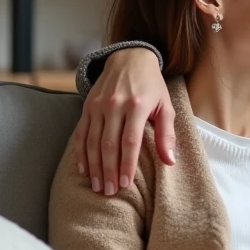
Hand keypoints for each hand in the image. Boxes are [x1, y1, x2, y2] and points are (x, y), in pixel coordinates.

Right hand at [73, 48, 174, 194]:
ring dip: (94, 166)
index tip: (126, 184)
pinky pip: (81, 133)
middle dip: (108, 171)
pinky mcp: (87, 106)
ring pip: (93, 141)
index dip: (127, 165)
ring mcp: (98, 105)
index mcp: (136, 105)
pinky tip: (82, 169)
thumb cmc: (152, 86)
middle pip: (108, 145)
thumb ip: (167, 134)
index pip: (129, 142)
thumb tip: (169, 161)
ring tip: (97, 186)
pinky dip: (80, 152)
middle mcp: (114, 105)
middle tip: (110, 192)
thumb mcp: (166, 105)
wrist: (129, 58)